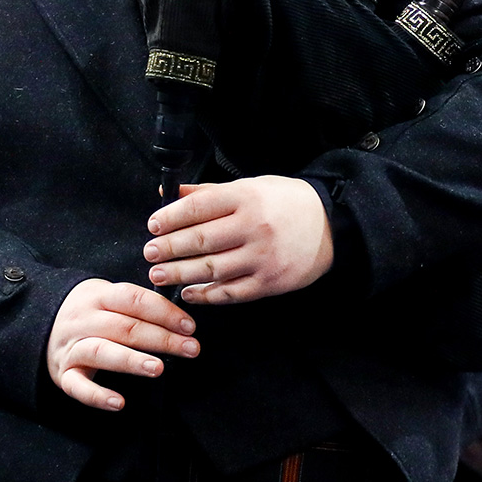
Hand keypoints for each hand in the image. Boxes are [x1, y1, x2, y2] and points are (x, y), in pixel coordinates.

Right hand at [46, 278, 199, 411]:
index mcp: (98, 296)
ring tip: (158, 368)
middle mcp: (84, 320)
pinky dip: (97, 396)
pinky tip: (119, 402)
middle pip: (125, 327)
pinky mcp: (63, 373)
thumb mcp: (106, 296)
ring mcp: (71, 347)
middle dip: (162, 338)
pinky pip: (78, 386)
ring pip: (102, 351)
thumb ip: (136, 304)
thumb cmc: (88, 312)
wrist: (38, 320)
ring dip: (132, 361)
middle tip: (190, 349)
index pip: (134, 299)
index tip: (189, 326)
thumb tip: (179, 318)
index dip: (164, 312)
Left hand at [144, 177, 332, 305]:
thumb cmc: (286, 203)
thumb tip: (169, 192)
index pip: (198, 207)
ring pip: (211, 269)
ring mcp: (262, 257)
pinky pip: (230, 292)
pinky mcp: (270, 282)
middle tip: (149, 252)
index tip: (153, 226)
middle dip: (168, 248)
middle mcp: (254, 226)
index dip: (170, 218)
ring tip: (159, 274)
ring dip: (179, 273)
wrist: (332, 225)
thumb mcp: (251, 186)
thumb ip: (210, 192)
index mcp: (247, 197)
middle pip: (200, 240)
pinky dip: (206, 294)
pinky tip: (189, 292)